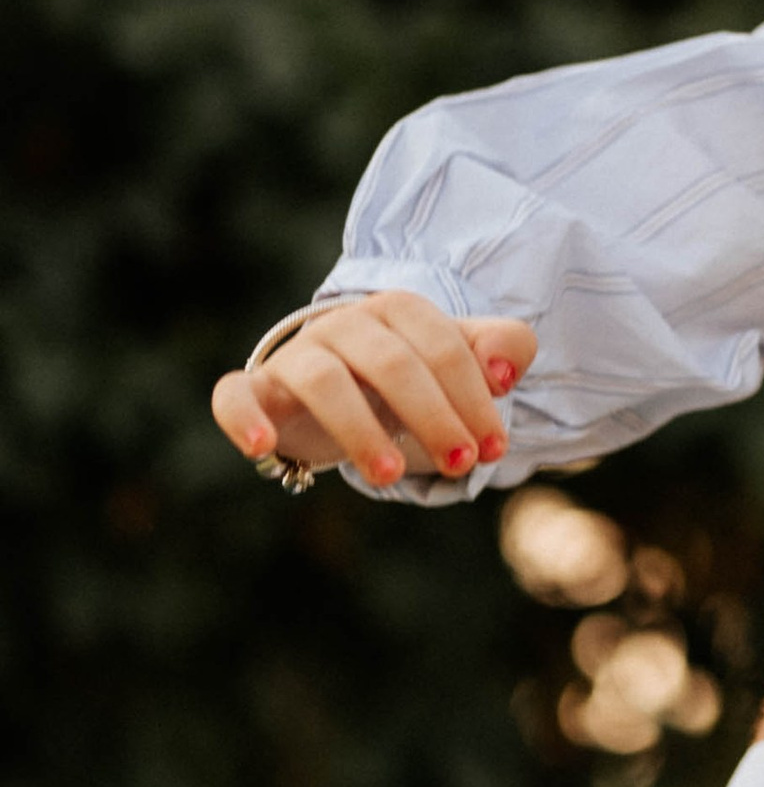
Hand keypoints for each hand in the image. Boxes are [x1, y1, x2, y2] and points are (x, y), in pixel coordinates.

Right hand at [211, 291, 538, 488]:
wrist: (341, 392)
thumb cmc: (409, 378)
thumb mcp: (459, 361)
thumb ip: (503, 348)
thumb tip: (505, 371)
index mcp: (397, 311)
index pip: (441, 346)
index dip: (472, 398)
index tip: (493, 449)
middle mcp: (343, 325)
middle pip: (390, 363)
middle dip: (432, 416)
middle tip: (460, 463)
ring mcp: (296, 356)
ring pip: (323, 381)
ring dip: (360, 429)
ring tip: (392, 475)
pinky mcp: (255, 390)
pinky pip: (234, 395)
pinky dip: (243, 417)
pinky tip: (261, 446)